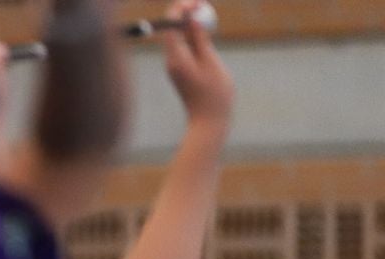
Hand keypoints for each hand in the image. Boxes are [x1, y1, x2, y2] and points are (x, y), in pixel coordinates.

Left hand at [162, 0, 233, 127]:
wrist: (208, 121)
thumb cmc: (214, 93)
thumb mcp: (210, 61)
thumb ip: (199, 39)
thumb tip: (191, 18)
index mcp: (175, 58)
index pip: (170, 26)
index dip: (181, 9)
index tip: (197, 2)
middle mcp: (170, 61)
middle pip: (171, 29)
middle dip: (184, 13)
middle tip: (201, 3)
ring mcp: (174, 66)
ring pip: (178, 37)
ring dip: (189, 23)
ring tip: (204, 11)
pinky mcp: (181, 70)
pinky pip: (183, 47)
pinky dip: (192, 36)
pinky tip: (203, 30)